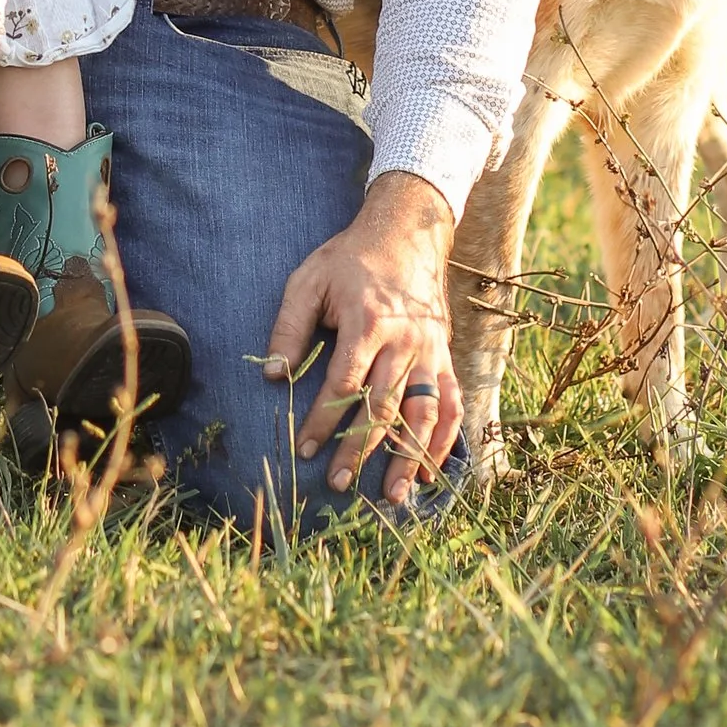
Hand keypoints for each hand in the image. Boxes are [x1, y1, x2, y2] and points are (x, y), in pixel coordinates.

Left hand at [264, 170, 461, 504]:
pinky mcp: (444, 356)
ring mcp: (430, 350)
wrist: (405, 231)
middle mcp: (404, 341)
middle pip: (382, 406)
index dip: (323, 420)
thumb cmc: (350, 258)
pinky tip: (429, 469)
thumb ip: (289, 327)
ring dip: (407, 456)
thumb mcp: (309, 280)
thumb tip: (275, 377)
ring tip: (391, 496)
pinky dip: (443, 439)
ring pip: (421, 413)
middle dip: (359, 450)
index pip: (344, 383)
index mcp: (368, 322)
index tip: (305, 448)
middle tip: (338, 484)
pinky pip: (450, 404)